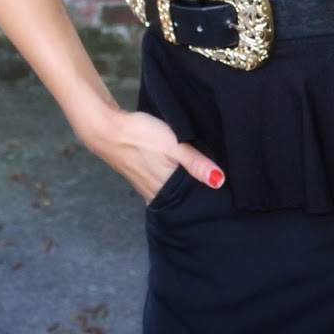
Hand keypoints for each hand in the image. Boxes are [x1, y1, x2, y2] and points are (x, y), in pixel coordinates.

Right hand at [82, 107, 223, 202]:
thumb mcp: (173, 145)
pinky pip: (161, 188)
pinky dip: (171, 185)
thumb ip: (195, 163)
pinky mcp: (140, 177)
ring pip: (171, 195)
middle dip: (198, 198)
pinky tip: (177, 178)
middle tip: (219, 193)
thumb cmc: (141, 136)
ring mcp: (146, 187)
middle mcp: (156, 194)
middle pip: (182, 202)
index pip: (193, 204)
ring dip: (184, 191)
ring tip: (203, 185)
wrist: (107, 129)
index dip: (209, 202)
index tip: (225, 199)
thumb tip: (220, 181)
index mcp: (167, 190)